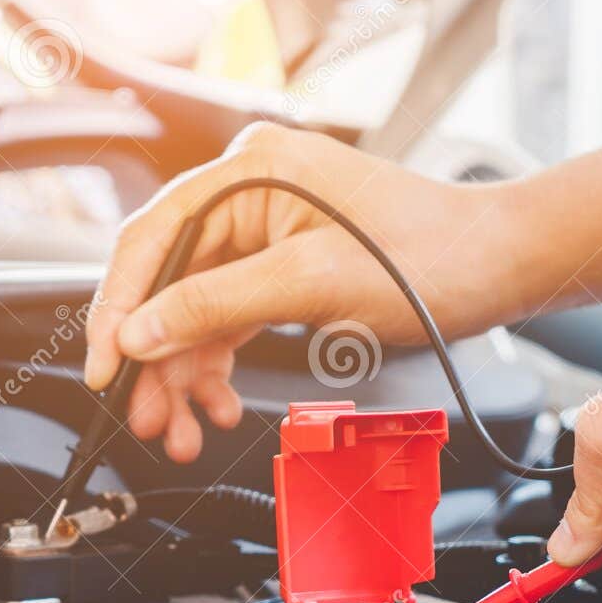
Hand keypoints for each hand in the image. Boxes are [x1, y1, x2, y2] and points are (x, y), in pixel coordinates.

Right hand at [84, 122, 522, 460]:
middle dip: (154, 360)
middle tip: (147, 419)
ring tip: (182, 432)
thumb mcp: (311, 284)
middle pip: (166, 282)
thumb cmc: (428, 258)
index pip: (150, 240)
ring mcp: (262, 228)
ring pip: (192, 310)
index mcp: (247, 170)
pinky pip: (225, 318)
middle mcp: (246, 191)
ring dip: (183, 375)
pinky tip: (220, 406)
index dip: (116, 309)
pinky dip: (217, 366)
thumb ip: (215, 306)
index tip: (104, 369)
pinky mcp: (279, 262)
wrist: (497, 265)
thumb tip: (139, 333)